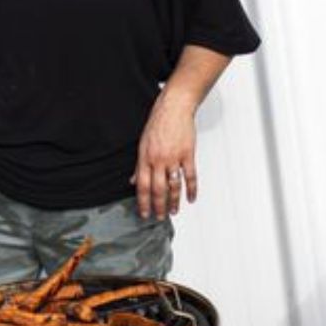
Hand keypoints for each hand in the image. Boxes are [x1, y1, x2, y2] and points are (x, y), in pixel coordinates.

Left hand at [133, 95, 197, 219]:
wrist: (174, 108)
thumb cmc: (158, 123)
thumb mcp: (142, 144)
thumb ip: (139, 165)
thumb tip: (134, 180)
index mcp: (145, 158)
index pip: (142, 186)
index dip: (143, 202)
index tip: (144, 213)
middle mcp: (158, 160)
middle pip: (158, 189)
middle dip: (158, 206)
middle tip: (159, 217)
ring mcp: (174, 158)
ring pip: (173, 185)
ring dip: (174, 201)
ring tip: (174, 211)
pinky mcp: (187, 154)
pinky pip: (190, 176)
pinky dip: (191, 189)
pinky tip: (191, 198)